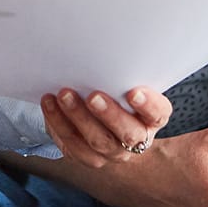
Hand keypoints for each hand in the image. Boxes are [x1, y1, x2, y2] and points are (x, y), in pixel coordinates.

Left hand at [40, 86, 171, 167]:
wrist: (101, 116)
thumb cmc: (117, 90)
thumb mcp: (127, 82)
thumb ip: (123, 74)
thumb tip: (106, 49)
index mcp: (152, 117)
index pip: (157, 113)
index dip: (148, 105)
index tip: (133, 92)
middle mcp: (136, 139)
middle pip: (127, 133)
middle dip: (109, 115)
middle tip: (93, 96)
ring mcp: (112, 152)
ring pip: (97, 141)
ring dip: (78, 117)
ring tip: (64, 95)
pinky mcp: (88, 157)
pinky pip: (72, 145)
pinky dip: (58, 123)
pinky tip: (49, 104)